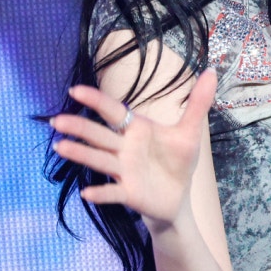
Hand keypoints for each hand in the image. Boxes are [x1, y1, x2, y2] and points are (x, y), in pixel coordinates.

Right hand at [48, 70, 218, 232]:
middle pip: (99, 135)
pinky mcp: (128, 193)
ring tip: (60, 147)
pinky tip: (87, 193)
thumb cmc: (177, 162)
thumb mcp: (189, 133)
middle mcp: (124, 148)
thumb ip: (197, 104)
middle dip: (79, 127)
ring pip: (99, 160)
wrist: (178, 198)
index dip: (95, 100)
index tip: (75, 90)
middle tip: (57, 121)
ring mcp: (123, 171)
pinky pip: (112, 192)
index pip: (112, 111)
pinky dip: (101, 192)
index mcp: (135, 129)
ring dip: (80, 154)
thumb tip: (212, 72)